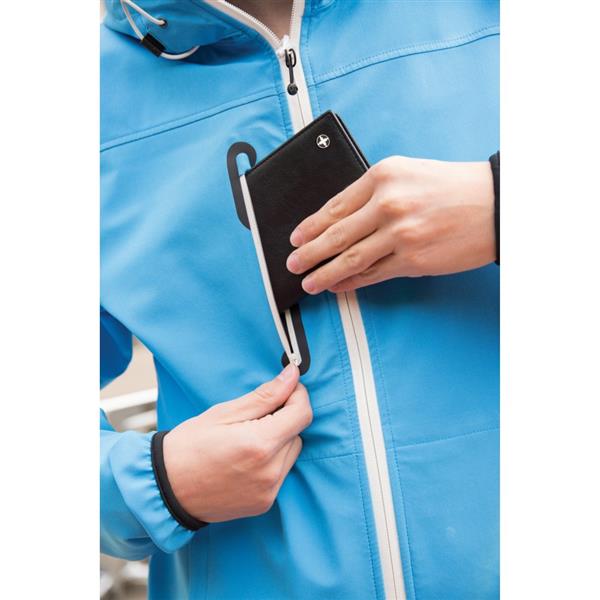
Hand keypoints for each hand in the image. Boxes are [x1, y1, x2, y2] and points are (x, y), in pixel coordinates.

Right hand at [163, 364, 311, 522]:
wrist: (165, 489)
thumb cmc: (189, 446)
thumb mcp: (224, 412)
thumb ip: (265, 396)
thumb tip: (291, 377)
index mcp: (260, 444)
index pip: (302, 414)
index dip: (298, 396)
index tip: (287, 389)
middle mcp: (270, 471)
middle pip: (297, 433)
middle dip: (284, 418)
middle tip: (254, 416)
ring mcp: (268, 490)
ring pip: (291, 453)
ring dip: (279, 440)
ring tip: (246, 438)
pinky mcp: (265, 503)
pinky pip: (281, 472)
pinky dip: (271, 461)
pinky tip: (245, 458)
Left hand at [286, 156, 495, 292]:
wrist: (496, 205)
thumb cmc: (453, 187)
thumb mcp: (409, 174)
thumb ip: (374, 193)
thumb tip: (340, 220)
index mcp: (383, 176)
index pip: (335, 205)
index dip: (311, 226)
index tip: (297, 238)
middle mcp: (388, 204)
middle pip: (335, 234)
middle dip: (308, 253)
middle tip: (292, 263)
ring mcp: (400, 235)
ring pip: (349, 259)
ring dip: (323, 273)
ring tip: (308, 282)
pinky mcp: (412, 261)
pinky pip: (372, 274)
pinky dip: (350, 282)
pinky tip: (337, 286)